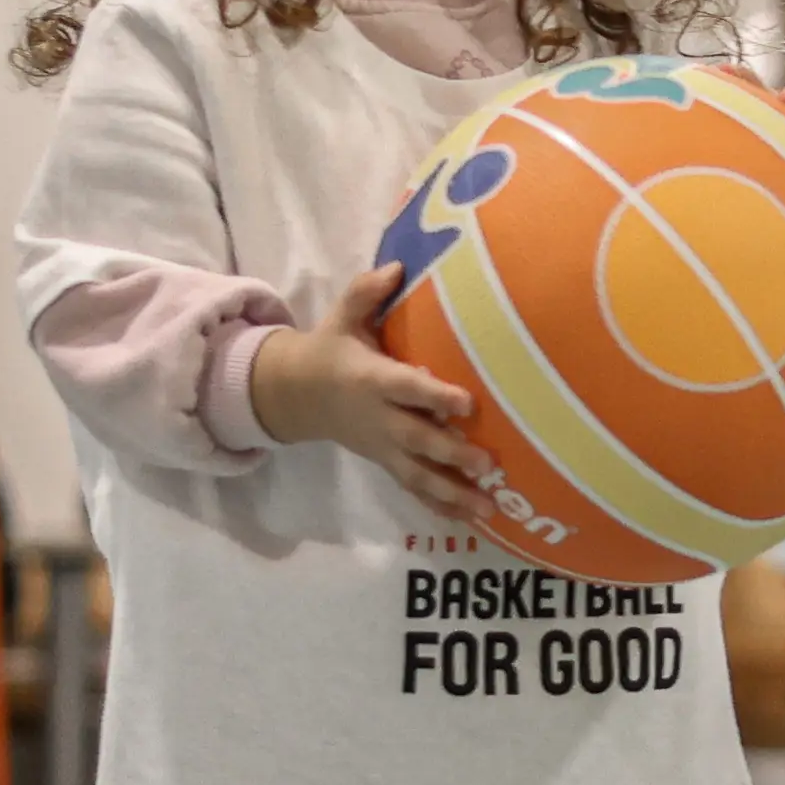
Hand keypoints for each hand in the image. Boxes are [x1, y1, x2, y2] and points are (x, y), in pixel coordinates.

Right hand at [249, 263, 488, 522]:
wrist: (295, 395)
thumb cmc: (330, 349)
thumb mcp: (341, 317)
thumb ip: (367, 293)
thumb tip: (398, 265)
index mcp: (371, 380)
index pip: (406, 389)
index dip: (434, 396)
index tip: (467, 403)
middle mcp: (379, 419)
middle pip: (416, 441)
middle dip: (450, 454)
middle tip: (487, 464)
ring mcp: (382, 447)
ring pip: (417, 476)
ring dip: (453, 493)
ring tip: (488, 508)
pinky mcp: (386, 463)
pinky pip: (414, 489)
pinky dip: (442, 507)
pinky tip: (473, 519)